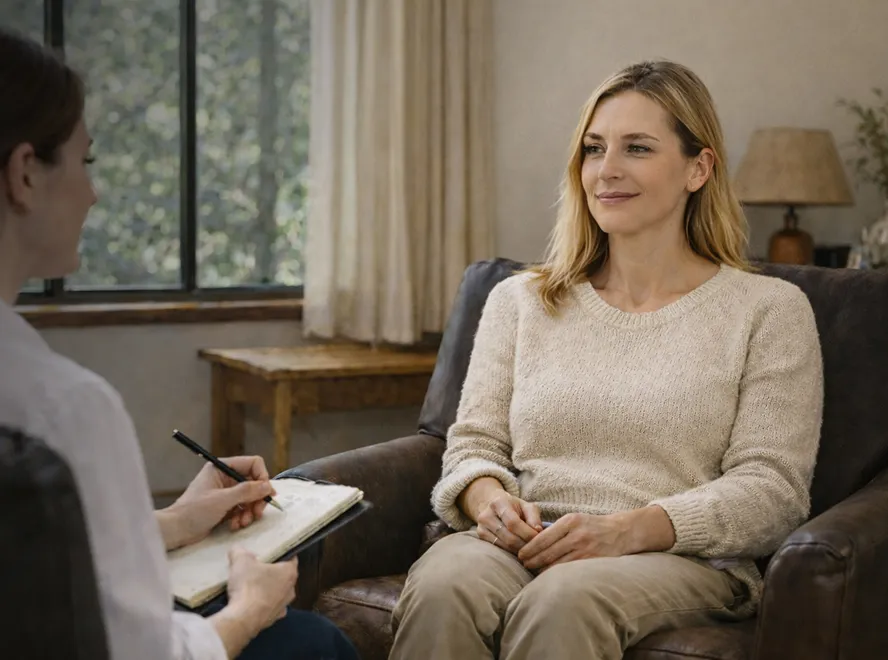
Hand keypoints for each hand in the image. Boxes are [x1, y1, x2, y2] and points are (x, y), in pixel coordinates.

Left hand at [161, 456, 275, 548]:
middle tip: (257, 513)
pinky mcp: (226, 506)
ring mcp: (226, 492)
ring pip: (250, 497)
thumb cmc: (193, 511)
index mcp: (222, 467)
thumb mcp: (222, 500)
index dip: (262, 477)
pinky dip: (242, 517)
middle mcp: (225, 477)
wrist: (176, 530)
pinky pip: (243, 508)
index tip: (265, 493)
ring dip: (250, 510)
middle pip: (254, 482)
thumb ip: (246, 491)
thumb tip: (268, 486)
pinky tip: (235, 525)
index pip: (253, 464)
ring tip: (243, 522)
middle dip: (256, 499)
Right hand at [226, 546, 298, 630]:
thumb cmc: (248, 586)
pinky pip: (268, 608)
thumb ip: (240, 551)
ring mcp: (283, 606)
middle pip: (283, 576)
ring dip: (267, 590)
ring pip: (277, 593)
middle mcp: (291, 590)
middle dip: (272, 572)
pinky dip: (261, 605)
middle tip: (257, 567)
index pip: (291, 557)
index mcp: (289, 572)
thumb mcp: (241, 561)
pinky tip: (249, 603)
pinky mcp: (273, 620)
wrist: (243, 619)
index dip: (280, 553)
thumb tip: (236, 549)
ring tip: (251, 585)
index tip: (270, 552)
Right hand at [476, 491, 542, 554]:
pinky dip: (511, 552)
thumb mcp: (526, 506)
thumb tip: (538, 531)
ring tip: (530, 550)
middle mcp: (486, 515)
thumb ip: (534, 517)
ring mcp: (481, 527)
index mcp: (499, 503)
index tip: (539, 539)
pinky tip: (519, 550)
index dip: (527, 533)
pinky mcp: (481, 537)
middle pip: (509, 537)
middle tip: (537, 548)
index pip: (513, 523)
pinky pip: (499, 549)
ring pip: (504, 545)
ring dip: (520, 550)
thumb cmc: (514, 507)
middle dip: (525, 545)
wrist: (494, 506)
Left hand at [517, 506, 675, 570]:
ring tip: (533, 571)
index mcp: (570, 521)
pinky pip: (570, 571)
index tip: (520, 555)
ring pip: (557, 565)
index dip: (529, 549)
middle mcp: (577, 535)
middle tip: (523, 565)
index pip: (542, 538)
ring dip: (542, 570)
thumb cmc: (592, 526)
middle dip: (532, 561)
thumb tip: (531, 543)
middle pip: (547, 553)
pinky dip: (557, 575)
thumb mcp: (574, 520)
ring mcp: (586, 550)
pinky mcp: (593, 562)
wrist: (621, 532)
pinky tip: (550, 576)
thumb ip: (555, 530)